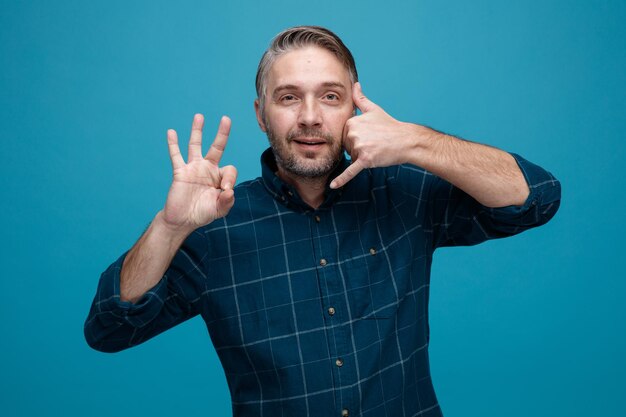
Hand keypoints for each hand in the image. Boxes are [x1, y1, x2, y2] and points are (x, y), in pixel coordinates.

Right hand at [161, 114, 237, 232]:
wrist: (182, 220)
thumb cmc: (202, 213)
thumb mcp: (219, 210)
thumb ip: (227, 201)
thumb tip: (229, 191)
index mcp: (220, 177)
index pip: (230, 170)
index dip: (230, 179)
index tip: (224, 191)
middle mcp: (208, 169)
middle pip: (217, 147)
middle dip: (222, 133)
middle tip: (226, 119)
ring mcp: (193, 168)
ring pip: (195, 145)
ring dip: (197, 131)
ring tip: (199, 116)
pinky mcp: (180, 172)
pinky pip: (176, 156)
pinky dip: (173, 144)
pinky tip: (171, 132)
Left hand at [330, 82, 416, 188]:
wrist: (406, 140)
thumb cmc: (390, 126)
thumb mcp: (373, 110)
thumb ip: (360, 99)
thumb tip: (355, 84)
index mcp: (352, 122)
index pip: (344, 136)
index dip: (355, 138)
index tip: (368, 135)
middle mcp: (353, 133)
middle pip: (347, 147)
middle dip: (358, 148)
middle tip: (374, 143)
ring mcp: (359, 147)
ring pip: (352, 157)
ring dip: (362, 157)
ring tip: (376, 150)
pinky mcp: (365, 160)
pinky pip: (350, 171)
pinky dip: (342, 179)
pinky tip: (333, 186)